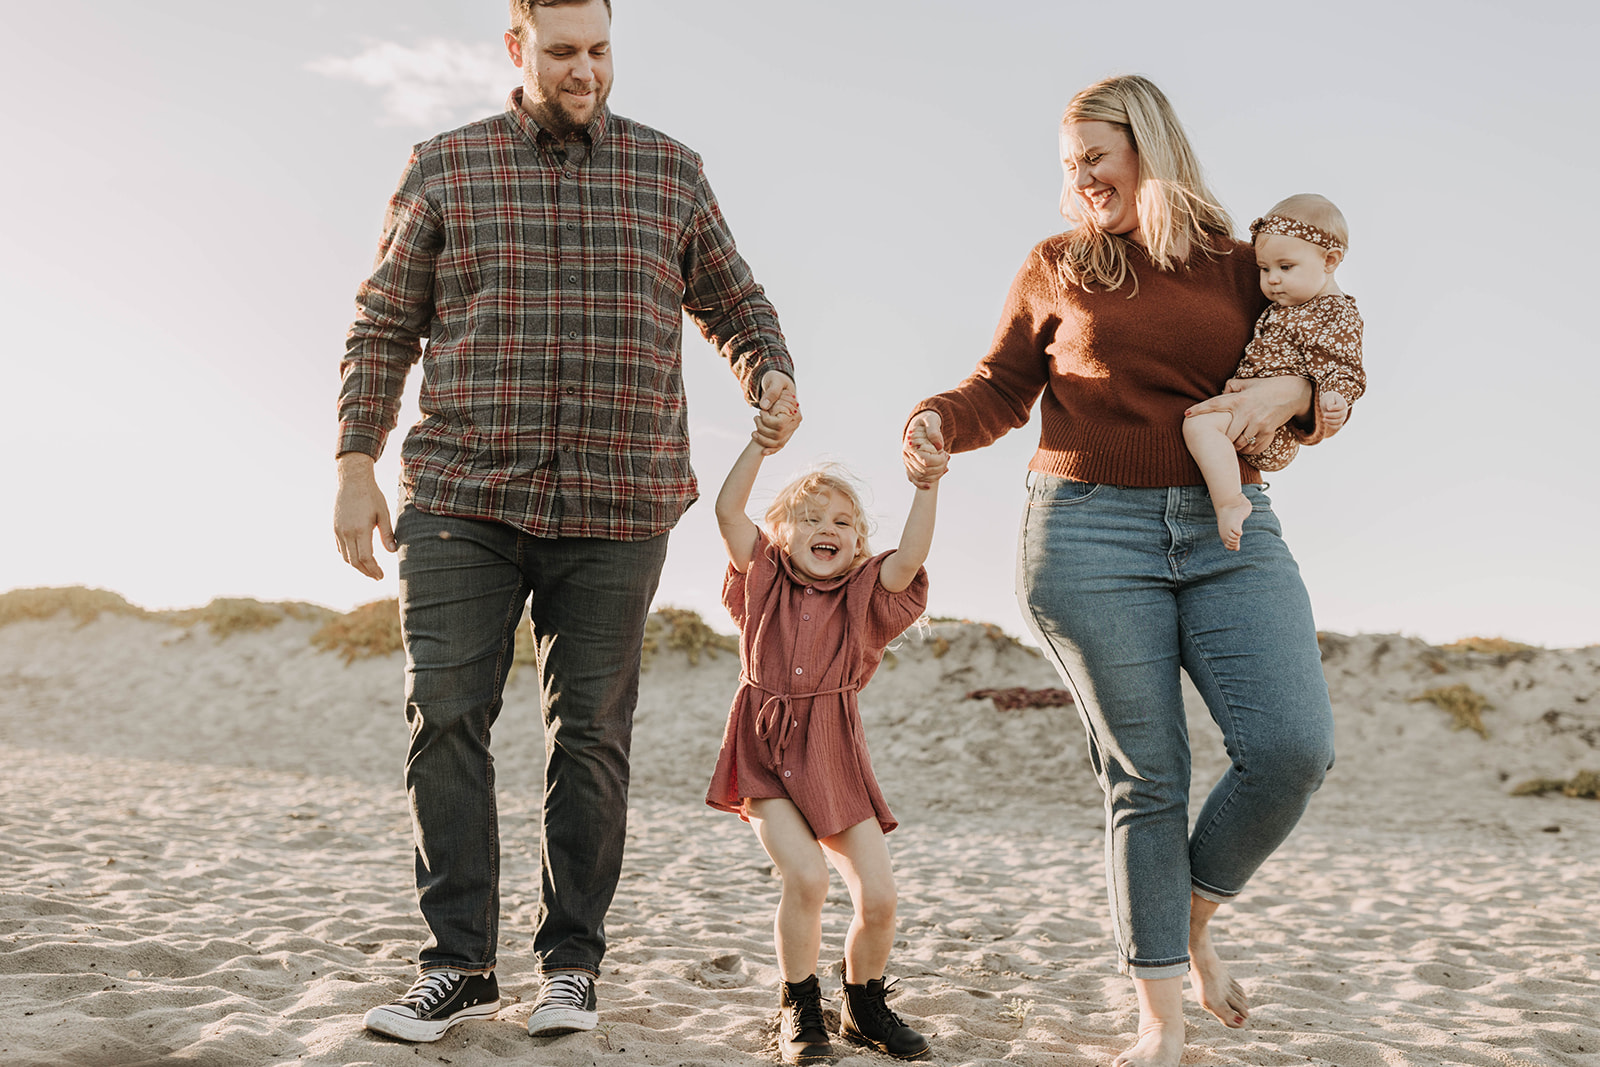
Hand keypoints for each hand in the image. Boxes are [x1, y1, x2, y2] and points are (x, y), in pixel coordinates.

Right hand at [334, 454, 395, 579]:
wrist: (352, 480)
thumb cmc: (371, 496)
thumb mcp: (384, 513)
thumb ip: (387, 534)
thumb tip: (392, 551)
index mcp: (361, 529)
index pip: (366, 558)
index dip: (374, 569)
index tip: (381, 575)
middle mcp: (347, 532)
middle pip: (354, 561)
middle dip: (366, 572)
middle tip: (377, 577)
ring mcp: (338, 530)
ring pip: (346, 557)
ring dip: (357, 566)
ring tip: (369, 570)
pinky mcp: (335, 528)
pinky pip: (340, 548)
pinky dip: (349, 557)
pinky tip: (358, 558)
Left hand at [752, 370, 800, 453]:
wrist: (778, 384)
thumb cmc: (776, 380)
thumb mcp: (773, 382)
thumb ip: (771, 393)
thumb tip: (764, 406)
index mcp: (795, 412)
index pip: (780, 425)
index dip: (767, 421)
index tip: (760, 412)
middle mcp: (795, 423)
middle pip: (778, 436)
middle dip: (763, 430)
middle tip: (755, 419)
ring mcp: (790, 429)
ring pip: (778, 442)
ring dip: (764, 441)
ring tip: (753, 432)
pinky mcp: (784, 431)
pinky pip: (779, 445)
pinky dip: (772, 449)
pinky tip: (763, 452)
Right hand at [903, 410, 948, 488]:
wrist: (922, 423)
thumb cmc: (927, 420)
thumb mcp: (931, 420)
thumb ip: (934, 430)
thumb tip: (938, 445)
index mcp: (910, 444)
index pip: (926, 461)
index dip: (939, 460)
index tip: (946, 453)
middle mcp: (906, 455)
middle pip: (924, 470)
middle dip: (940, 467)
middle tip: (947, 458)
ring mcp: (907, 462)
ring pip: (921, 477)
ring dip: (935, 475)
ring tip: (945, 465)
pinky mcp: (910, 466)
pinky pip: (914, 479)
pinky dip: (922, 484)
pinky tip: (930, 486)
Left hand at [1186, 376, 1311, 453]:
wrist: (1292, 393)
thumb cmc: (1266, 388)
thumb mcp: (1248, 383)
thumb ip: (1232, 386)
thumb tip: (1220, 391)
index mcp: (1239, 399)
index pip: (1214, 404)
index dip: (1199, 409)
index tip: (1186, 414)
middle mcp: (1247, 412)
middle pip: (1227, 434)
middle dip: (1224, 440)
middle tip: (1221, 441)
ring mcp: (1258, 423)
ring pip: (1239, 443)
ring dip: (1235, 447)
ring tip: (1234, 445)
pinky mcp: (1268, 431)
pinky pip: (1254, 447)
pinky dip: (1248, 450)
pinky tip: (1246, 447)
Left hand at [1320, 389, 1349, 436]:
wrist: (1329, 402)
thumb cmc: (1328, 399)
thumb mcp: (1328, 398)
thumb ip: (1329, 402)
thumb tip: (1329, 408)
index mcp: (1343, 403)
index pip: (1341, 406)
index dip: (1335, 408)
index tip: (1328, 408)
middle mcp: (1344, 410)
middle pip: (1340, 414)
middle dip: (1331, 415)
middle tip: (1324, 414)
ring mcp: (1343, 416)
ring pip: (1339, 421)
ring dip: (1330, 421)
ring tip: (1323, 419)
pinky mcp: (1339, 421)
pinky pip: (1337, 426)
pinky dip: (1331, 426)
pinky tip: (1326, 422)